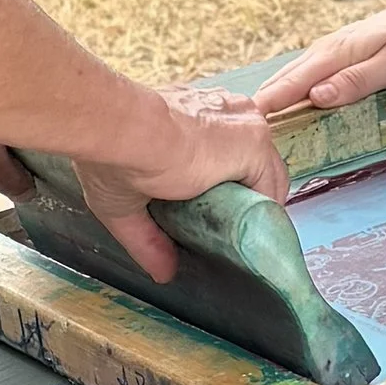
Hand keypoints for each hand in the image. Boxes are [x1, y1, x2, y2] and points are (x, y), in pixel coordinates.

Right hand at [0, 85, 287, 285]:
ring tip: (239, 239)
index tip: (211, 210)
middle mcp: (223, 112)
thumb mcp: (127, 203)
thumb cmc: (113, 152)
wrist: (124, 132)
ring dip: (256, 207)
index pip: (225, 149)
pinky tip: (251, 234)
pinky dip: (265, 212)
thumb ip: (147, 237)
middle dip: (244, 196)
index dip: (224, 181)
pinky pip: (272, 185)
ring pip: (266, 173)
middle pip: (251, 161)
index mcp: (193, 114)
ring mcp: (242, 125)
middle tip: (226, 231)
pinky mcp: (254, 141)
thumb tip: (162, 272)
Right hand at [255, 0, 385, 118]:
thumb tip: (317, 97)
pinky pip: (305, 76)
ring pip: (292, 76)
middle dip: (263, 105)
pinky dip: (289, 91)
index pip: (294, 83)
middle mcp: (327, 51)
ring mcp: (331, 52)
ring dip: (273, 98)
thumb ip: (357, 81)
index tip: (245, 127)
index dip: (270, 105)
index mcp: (337, 54)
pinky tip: (284, 104)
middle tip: (236, 135)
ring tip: (251, 125)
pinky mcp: (338, 56)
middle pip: (285, 80)